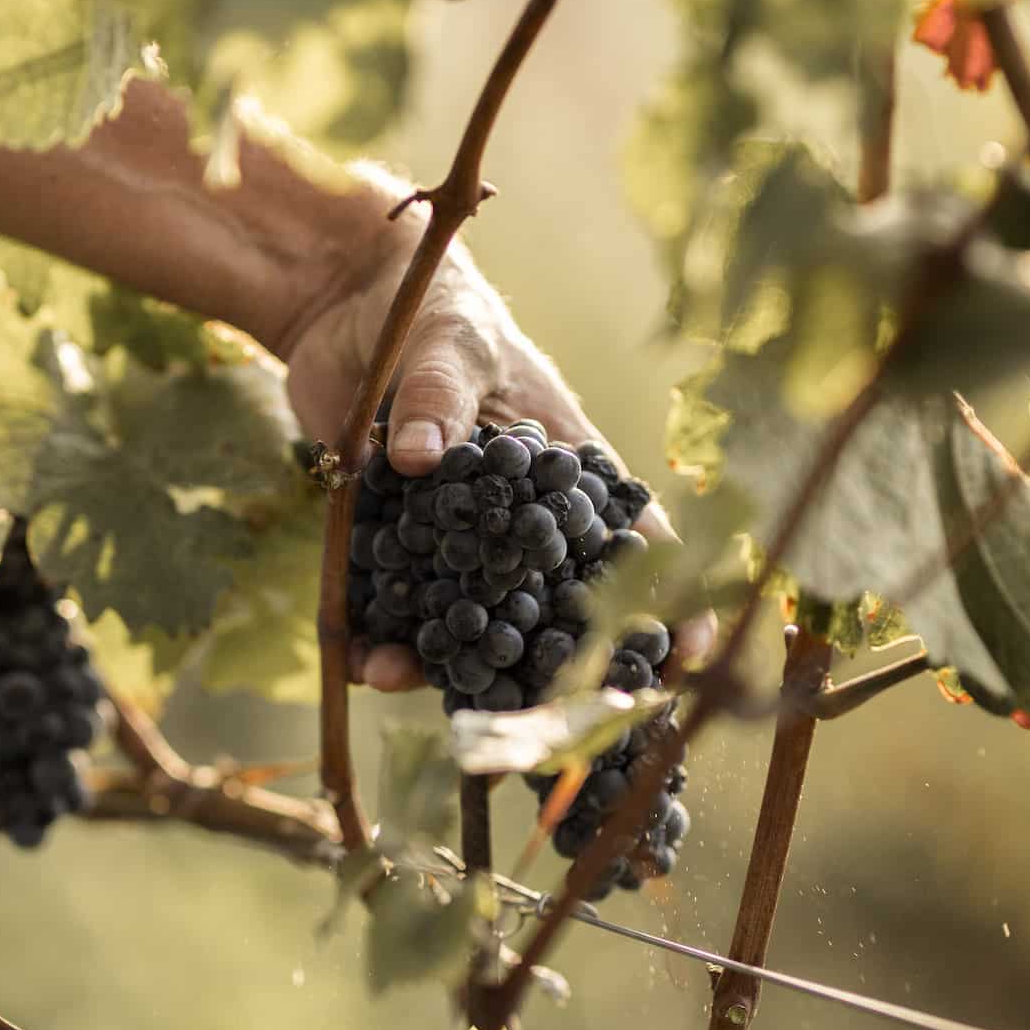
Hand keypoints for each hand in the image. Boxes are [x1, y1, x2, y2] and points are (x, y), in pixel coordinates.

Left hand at [276, 196, 711, 689]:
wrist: (348, 307)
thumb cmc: (434, 312)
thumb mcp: (450, 343)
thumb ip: (438, 395)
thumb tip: (418, 456)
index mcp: (568, 473)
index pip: (635, 543)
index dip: (667, 602)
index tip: (682, 657)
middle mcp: (520, 522)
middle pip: (554, 611)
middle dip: (550, 672)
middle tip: (537, 722)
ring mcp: (460, 541)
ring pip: (470, 622)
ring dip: (442, 662)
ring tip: (397, 677)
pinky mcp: (398, 545)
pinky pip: (398, 607)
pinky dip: (380, 638)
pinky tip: (357, 660)